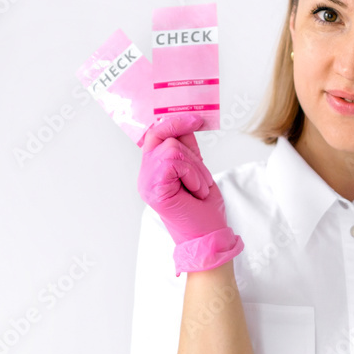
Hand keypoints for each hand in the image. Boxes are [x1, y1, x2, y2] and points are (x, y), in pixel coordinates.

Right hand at [136, 113, 229, 246]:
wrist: (208, 236)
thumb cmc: (204, 210)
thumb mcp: (197, 169)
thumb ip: (187, 148)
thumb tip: (186, 121)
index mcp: (153, 170)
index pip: (155, 134)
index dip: (173, 122)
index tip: (196, 118)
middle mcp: (145, 175)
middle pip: (161, 135)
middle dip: (190, 152)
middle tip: (201, 178)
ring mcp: (146, 182)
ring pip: (171, 148)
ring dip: (195, 168)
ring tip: (198, 188)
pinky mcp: (153, 188)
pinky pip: (174, 161)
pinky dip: (192, 174)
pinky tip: (195, 192)